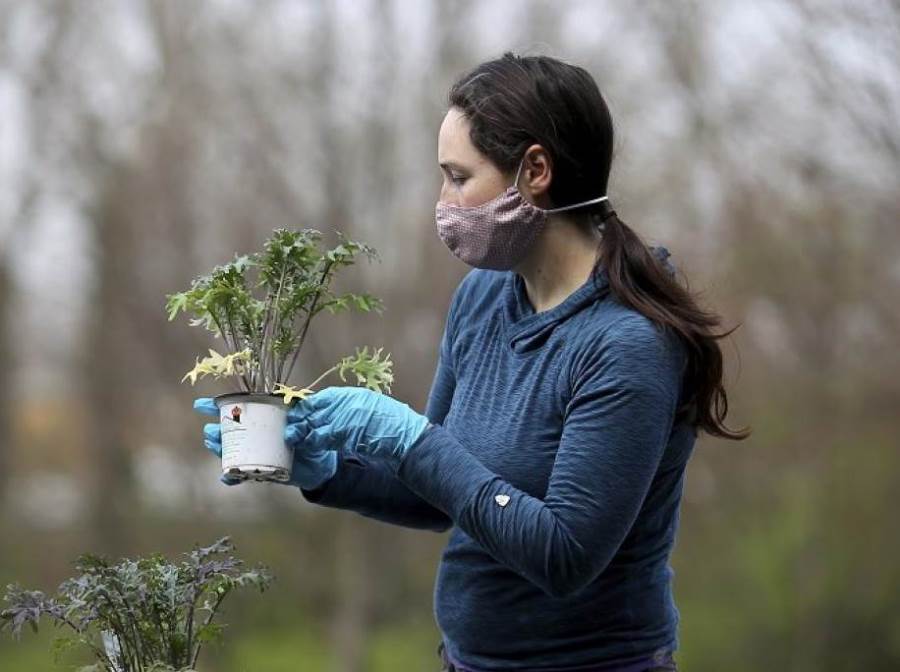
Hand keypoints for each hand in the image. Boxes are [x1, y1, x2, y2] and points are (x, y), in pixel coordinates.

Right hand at [193, 397, 337, 489]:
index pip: (235, 410)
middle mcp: (253, 437)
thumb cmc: (310, 436)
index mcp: (260, 419)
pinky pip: (241, 476)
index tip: (200, 405)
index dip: (215, 407)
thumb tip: (292, 422)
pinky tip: (226, 476)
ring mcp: (254, 454)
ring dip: (220, 450)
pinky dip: (232, 477)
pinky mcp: (260, 471)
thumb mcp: (306, 423)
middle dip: (215, 431)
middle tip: (211, 431)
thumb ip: (300, 419)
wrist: (319, 464)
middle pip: (226, 433)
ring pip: (230, 452)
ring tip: (215, 445)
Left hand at [288, 387, 430, 472]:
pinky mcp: (347, 433)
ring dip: (304, 433)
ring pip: (317, 425)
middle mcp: (347, 403)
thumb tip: (326, 412)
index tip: (296, 411)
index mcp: (352, 395)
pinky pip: (325, 438)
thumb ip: (348, 408)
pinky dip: (315, 442)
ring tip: (293, 438)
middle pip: (316, 411)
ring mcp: (347, 417)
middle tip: (289, 427)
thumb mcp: (368, 407)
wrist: (405, 436)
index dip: (307, 405)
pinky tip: (309, 446)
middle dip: (300, 420)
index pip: (322, 398)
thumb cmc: (389, 423)